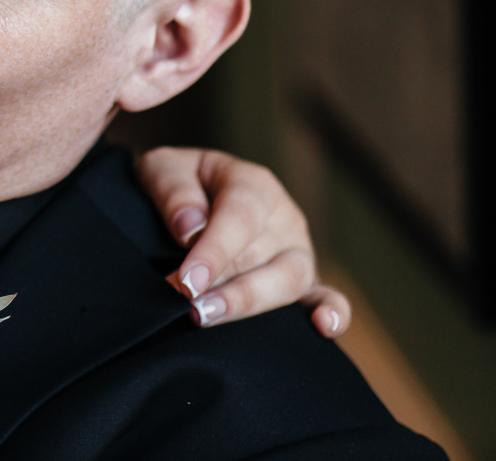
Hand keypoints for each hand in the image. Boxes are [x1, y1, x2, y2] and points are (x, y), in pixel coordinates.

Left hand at [136, 146, 351, 337]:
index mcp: (253, 184)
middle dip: (220, 284)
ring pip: (289, 280)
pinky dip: (332, 311)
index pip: (240, 218)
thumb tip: (190, 229)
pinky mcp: (304, 279)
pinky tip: (324, 327)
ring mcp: (298, 249)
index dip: (214, 252)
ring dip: (249, 303)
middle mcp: (283, 217)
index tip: (186, 280)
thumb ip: (174, 192)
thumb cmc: (179, 183)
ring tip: (207, 315)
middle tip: (184, 303)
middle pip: (262, 255)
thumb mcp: (163, 168)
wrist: (191, 193)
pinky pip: (326, 295)